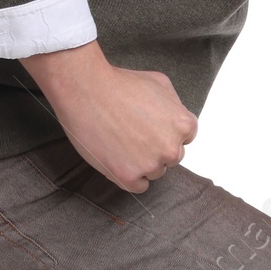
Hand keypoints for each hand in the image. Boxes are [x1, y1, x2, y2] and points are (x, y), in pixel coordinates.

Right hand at [22, 40, 197, 192]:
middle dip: (155, 148)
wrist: (86, 89)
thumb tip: (175, 119)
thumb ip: (175, 106)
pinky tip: (118, 158)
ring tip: (121, 141)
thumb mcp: (160, 83)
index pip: (183, 139)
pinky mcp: (127, 177)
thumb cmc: (120, 83)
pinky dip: (129, 176)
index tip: (148, 126)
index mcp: (183, 125)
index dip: (164, 132)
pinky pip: (138, 186)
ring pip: (154, 172)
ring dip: (142, 162)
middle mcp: (171, 148)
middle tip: (132, 133)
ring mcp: (150, 165)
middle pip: (170, 158)